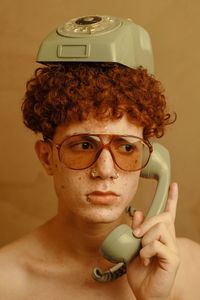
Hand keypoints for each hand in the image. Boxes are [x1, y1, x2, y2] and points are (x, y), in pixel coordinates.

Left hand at [127, 182, 179, 299]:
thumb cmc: (140, 271)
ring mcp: (173, 248)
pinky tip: (146, 259)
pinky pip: (157, 245)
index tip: (173, 185)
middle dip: (146, 223)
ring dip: (145, 239)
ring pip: (159, 229)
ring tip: (142, 252)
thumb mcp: (133, 246)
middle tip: (136, 235)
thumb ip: (136, 230)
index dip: (171, 198)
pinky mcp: (173, 258)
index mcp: (161, 235)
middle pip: (162, 218)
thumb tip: (138, 212)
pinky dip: (146, 251)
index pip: (169, 213)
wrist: (145, 293)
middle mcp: (170, 239)